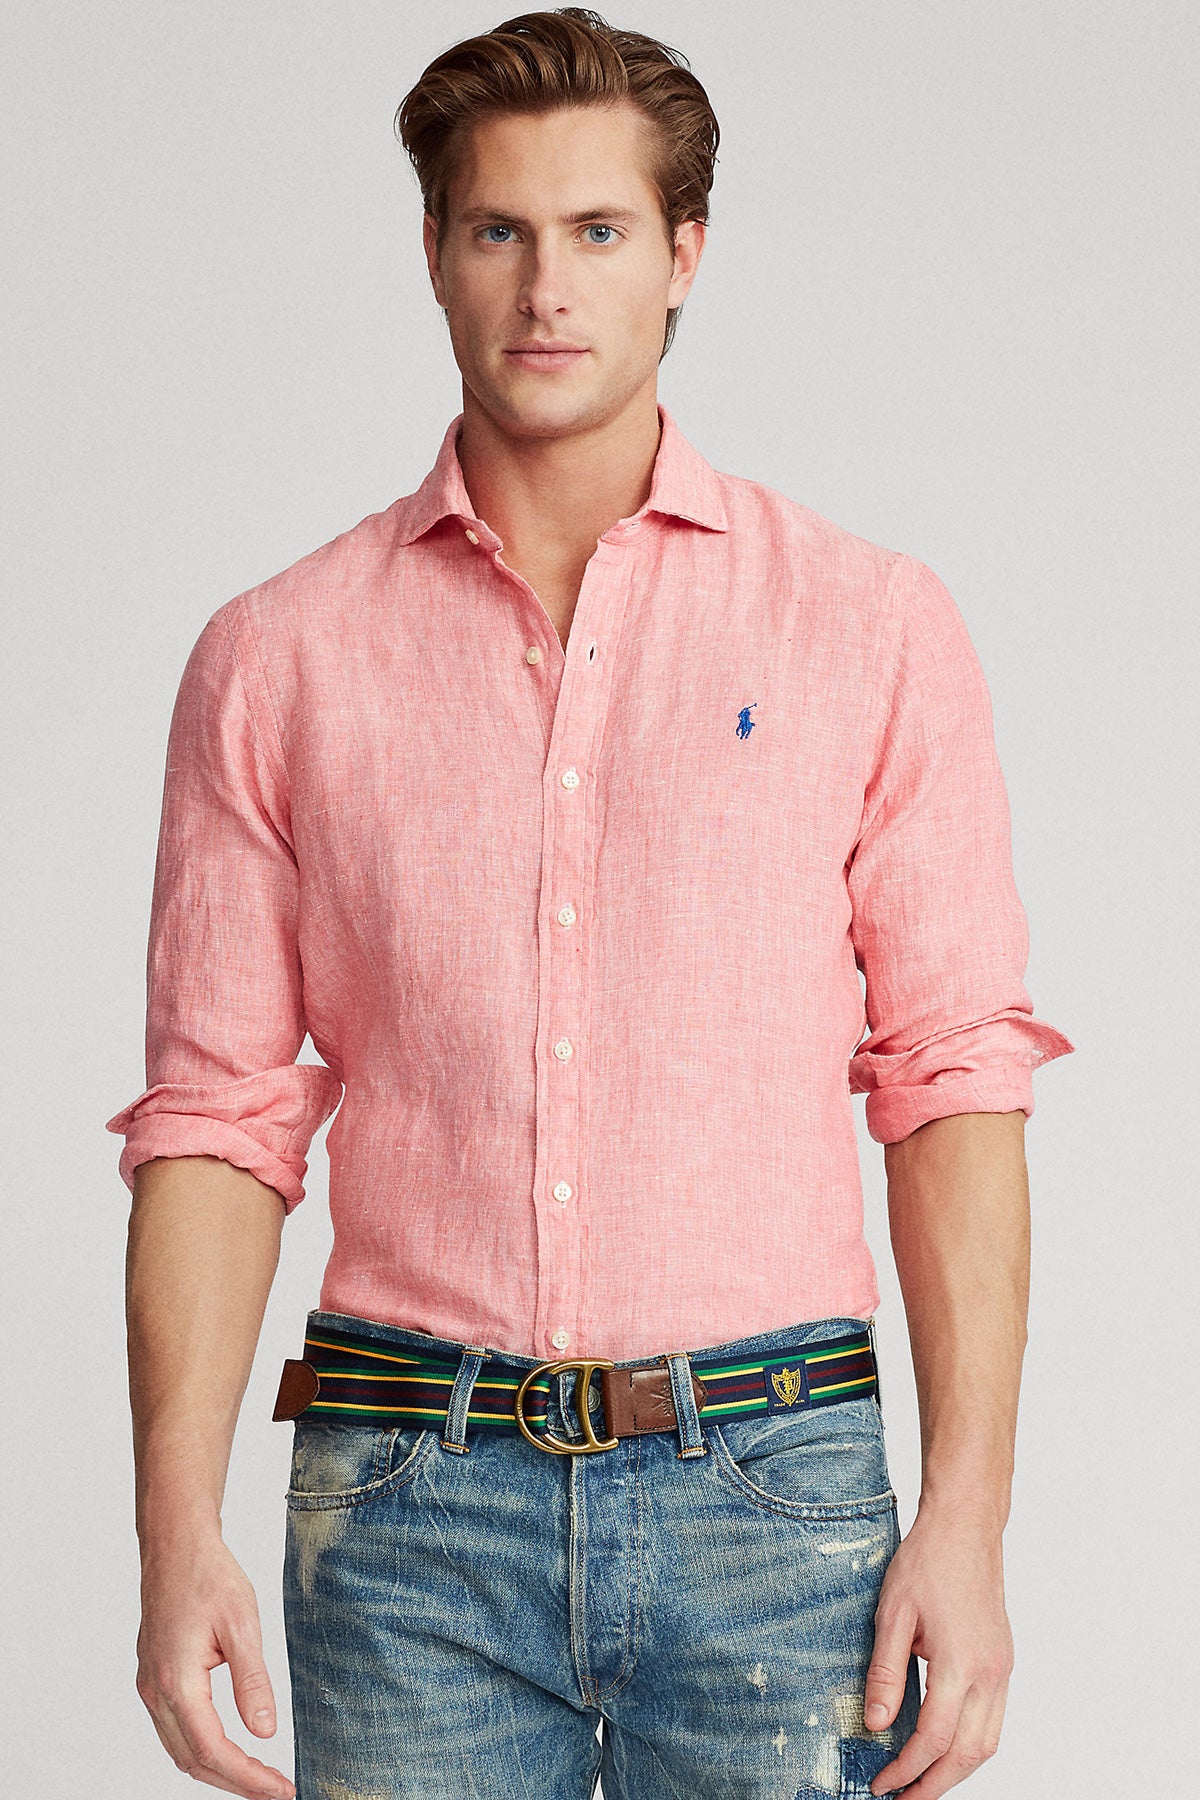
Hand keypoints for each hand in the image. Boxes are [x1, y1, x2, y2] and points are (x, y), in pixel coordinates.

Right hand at [135, 1527, 294, 1798]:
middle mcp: (154, 1692)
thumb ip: (252, 1681)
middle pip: (193, 1761)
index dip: (248, 1777)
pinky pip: (174, 1731)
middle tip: (276, 1791)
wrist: (176, 1546)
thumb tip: (266, 1732)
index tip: (280, 1789)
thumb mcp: (242, 1624)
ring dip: (218, 1770)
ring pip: (180, 1750)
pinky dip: (202, 1750)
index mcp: (175, 1682)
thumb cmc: (209, 1576)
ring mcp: (149, 1687)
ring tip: (259, 1778)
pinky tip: (231, 1749)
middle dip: (235, 1783)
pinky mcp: (153, 1679)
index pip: (212, 1751)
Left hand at [863, 1504, 1013, 1797]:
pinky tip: (946, 1746)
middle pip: (969, 1754)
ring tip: (923, 1782)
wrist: (965, 1527)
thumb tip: (874, 1723)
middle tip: (903, 1799)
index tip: (882, 1783)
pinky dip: (971, 1744)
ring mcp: (1003, 1668)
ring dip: (957, 1770)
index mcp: (961, 1662)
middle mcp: (990, 1672)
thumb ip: (884, 1672)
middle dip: (936, 1784)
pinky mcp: (1004, 1661)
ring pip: (989, 1743)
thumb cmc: (927, 1560)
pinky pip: (994, 1720)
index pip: (935, 1737)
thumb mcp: (891, 1613)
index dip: (906, 1769)